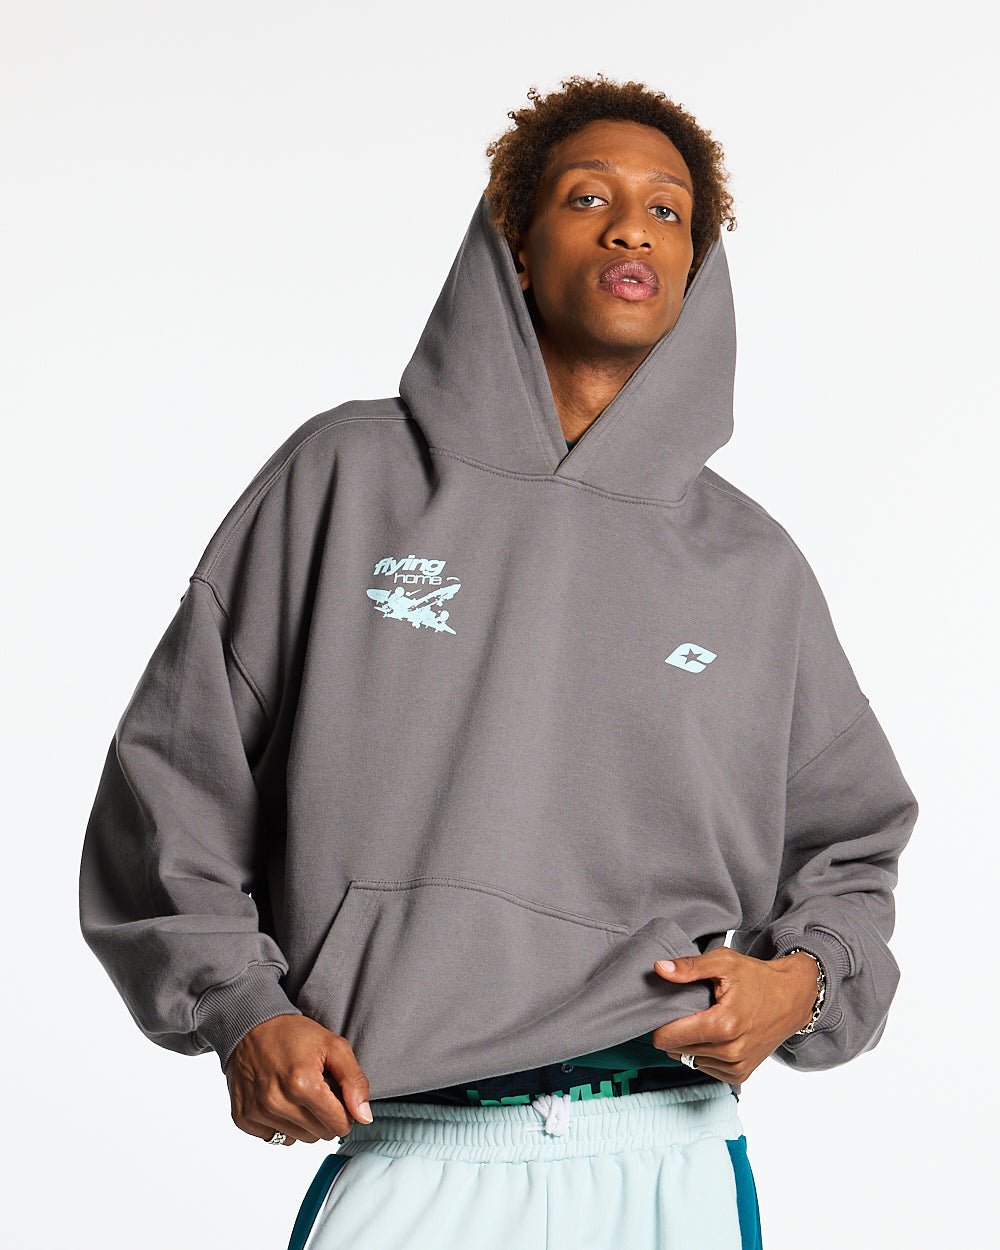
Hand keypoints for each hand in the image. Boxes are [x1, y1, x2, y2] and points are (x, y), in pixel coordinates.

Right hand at [224, 1014, 372, 1145]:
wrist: (251, 1026)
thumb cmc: (293, 1035)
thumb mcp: (333, 1046)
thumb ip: (354, 1081)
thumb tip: (364, 1117)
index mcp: (302, 1084)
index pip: (339, 1125)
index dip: (345, 1112)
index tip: (338, 1095)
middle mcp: (277, 1102)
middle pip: (320, 1135)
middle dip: (325, 1116)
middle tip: (318, 1090)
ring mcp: (257, 1112)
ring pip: (299, 1139)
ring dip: (304, 1122)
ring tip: (298, 1093)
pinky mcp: (244, 1118)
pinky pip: (275, 1138)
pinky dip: (282, 1124)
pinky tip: (280, 1100)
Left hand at [650, 949, 820, 1084]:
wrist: (792, 998)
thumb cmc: (757, 978)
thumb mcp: (724, 962)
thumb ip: (690, 967)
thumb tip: (659, 968)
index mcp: (724, 1025)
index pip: (671, 1037)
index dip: (660, 1023)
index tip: (663, 1010)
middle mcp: (732, 1052)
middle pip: (677, 1050)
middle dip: (674, 1031)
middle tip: (685, 1011)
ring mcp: (737, 1066)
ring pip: (690, 1060)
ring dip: (688, 1044)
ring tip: (702, 1021)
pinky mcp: (741, 1075)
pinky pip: (706, 1068)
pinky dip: (703, 1053)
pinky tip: (711, 1036)